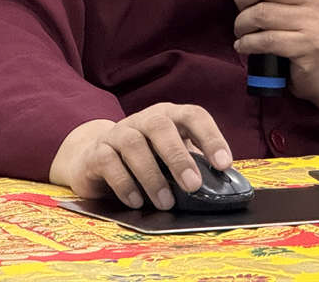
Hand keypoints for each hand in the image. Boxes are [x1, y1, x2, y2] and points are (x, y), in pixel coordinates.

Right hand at [48, 103, 231, 208]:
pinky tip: (136, 201)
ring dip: (151, 176)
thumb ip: (191, 165)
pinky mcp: (96, 152)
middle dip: (179, 157)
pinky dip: (125, 184)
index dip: (211, 137)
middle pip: (161, 127)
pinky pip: (109, 163)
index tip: (224, 164)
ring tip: (165, 203)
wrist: (94, 156)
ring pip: (134, 145)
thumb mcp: (169, 157)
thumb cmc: (145, 158)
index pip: (193, 115)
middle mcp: (144, 119)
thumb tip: (219, 186)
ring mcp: (118, 132)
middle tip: (193, 186)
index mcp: (169, 116)